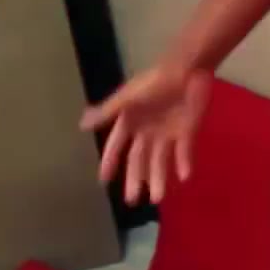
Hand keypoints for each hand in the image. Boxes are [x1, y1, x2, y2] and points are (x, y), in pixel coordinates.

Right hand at [79, 63, 212, 205]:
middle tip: (132, 200)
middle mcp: (147, 130)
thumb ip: (108, 112)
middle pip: (139, 159)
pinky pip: (184, 152)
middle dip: (135, 179)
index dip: (110, 162)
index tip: (103, 181)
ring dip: (158, 178)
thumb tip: (81, 125)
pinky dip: (184, 164)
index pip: (117, 146)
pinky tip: (184, 177)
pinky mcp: (187, 131)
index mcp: (130, 121)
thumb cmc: (155, 82)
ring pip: (160, 160)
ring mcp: (167, 132)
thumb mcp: (128, 97)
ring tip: (157, 198)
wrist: (187, 69)